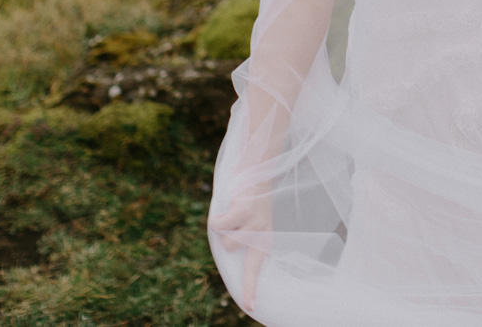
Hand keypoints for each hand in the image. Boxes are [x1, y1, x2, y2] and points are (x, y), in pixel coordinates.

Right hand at [208, 192, 271, 311]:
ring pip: (224, 238)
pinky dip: (218, 217)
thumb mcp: (248, 224)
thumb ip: (237, 241)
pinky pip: (220, 224)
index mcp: (263, 241)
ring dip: (222, 222)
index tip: (250, 307)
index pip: (255, 269)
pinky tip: (227, 208)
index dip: (250, 289)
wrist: (256, 172)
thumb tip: (225, 251)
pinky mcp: (246, 210)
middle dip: (224, 234)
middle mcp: (262, 233)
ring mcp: (256, 222)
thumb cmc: (248, 202)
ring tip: (234, 209)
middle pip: (229, 249)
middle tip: (233, 218)